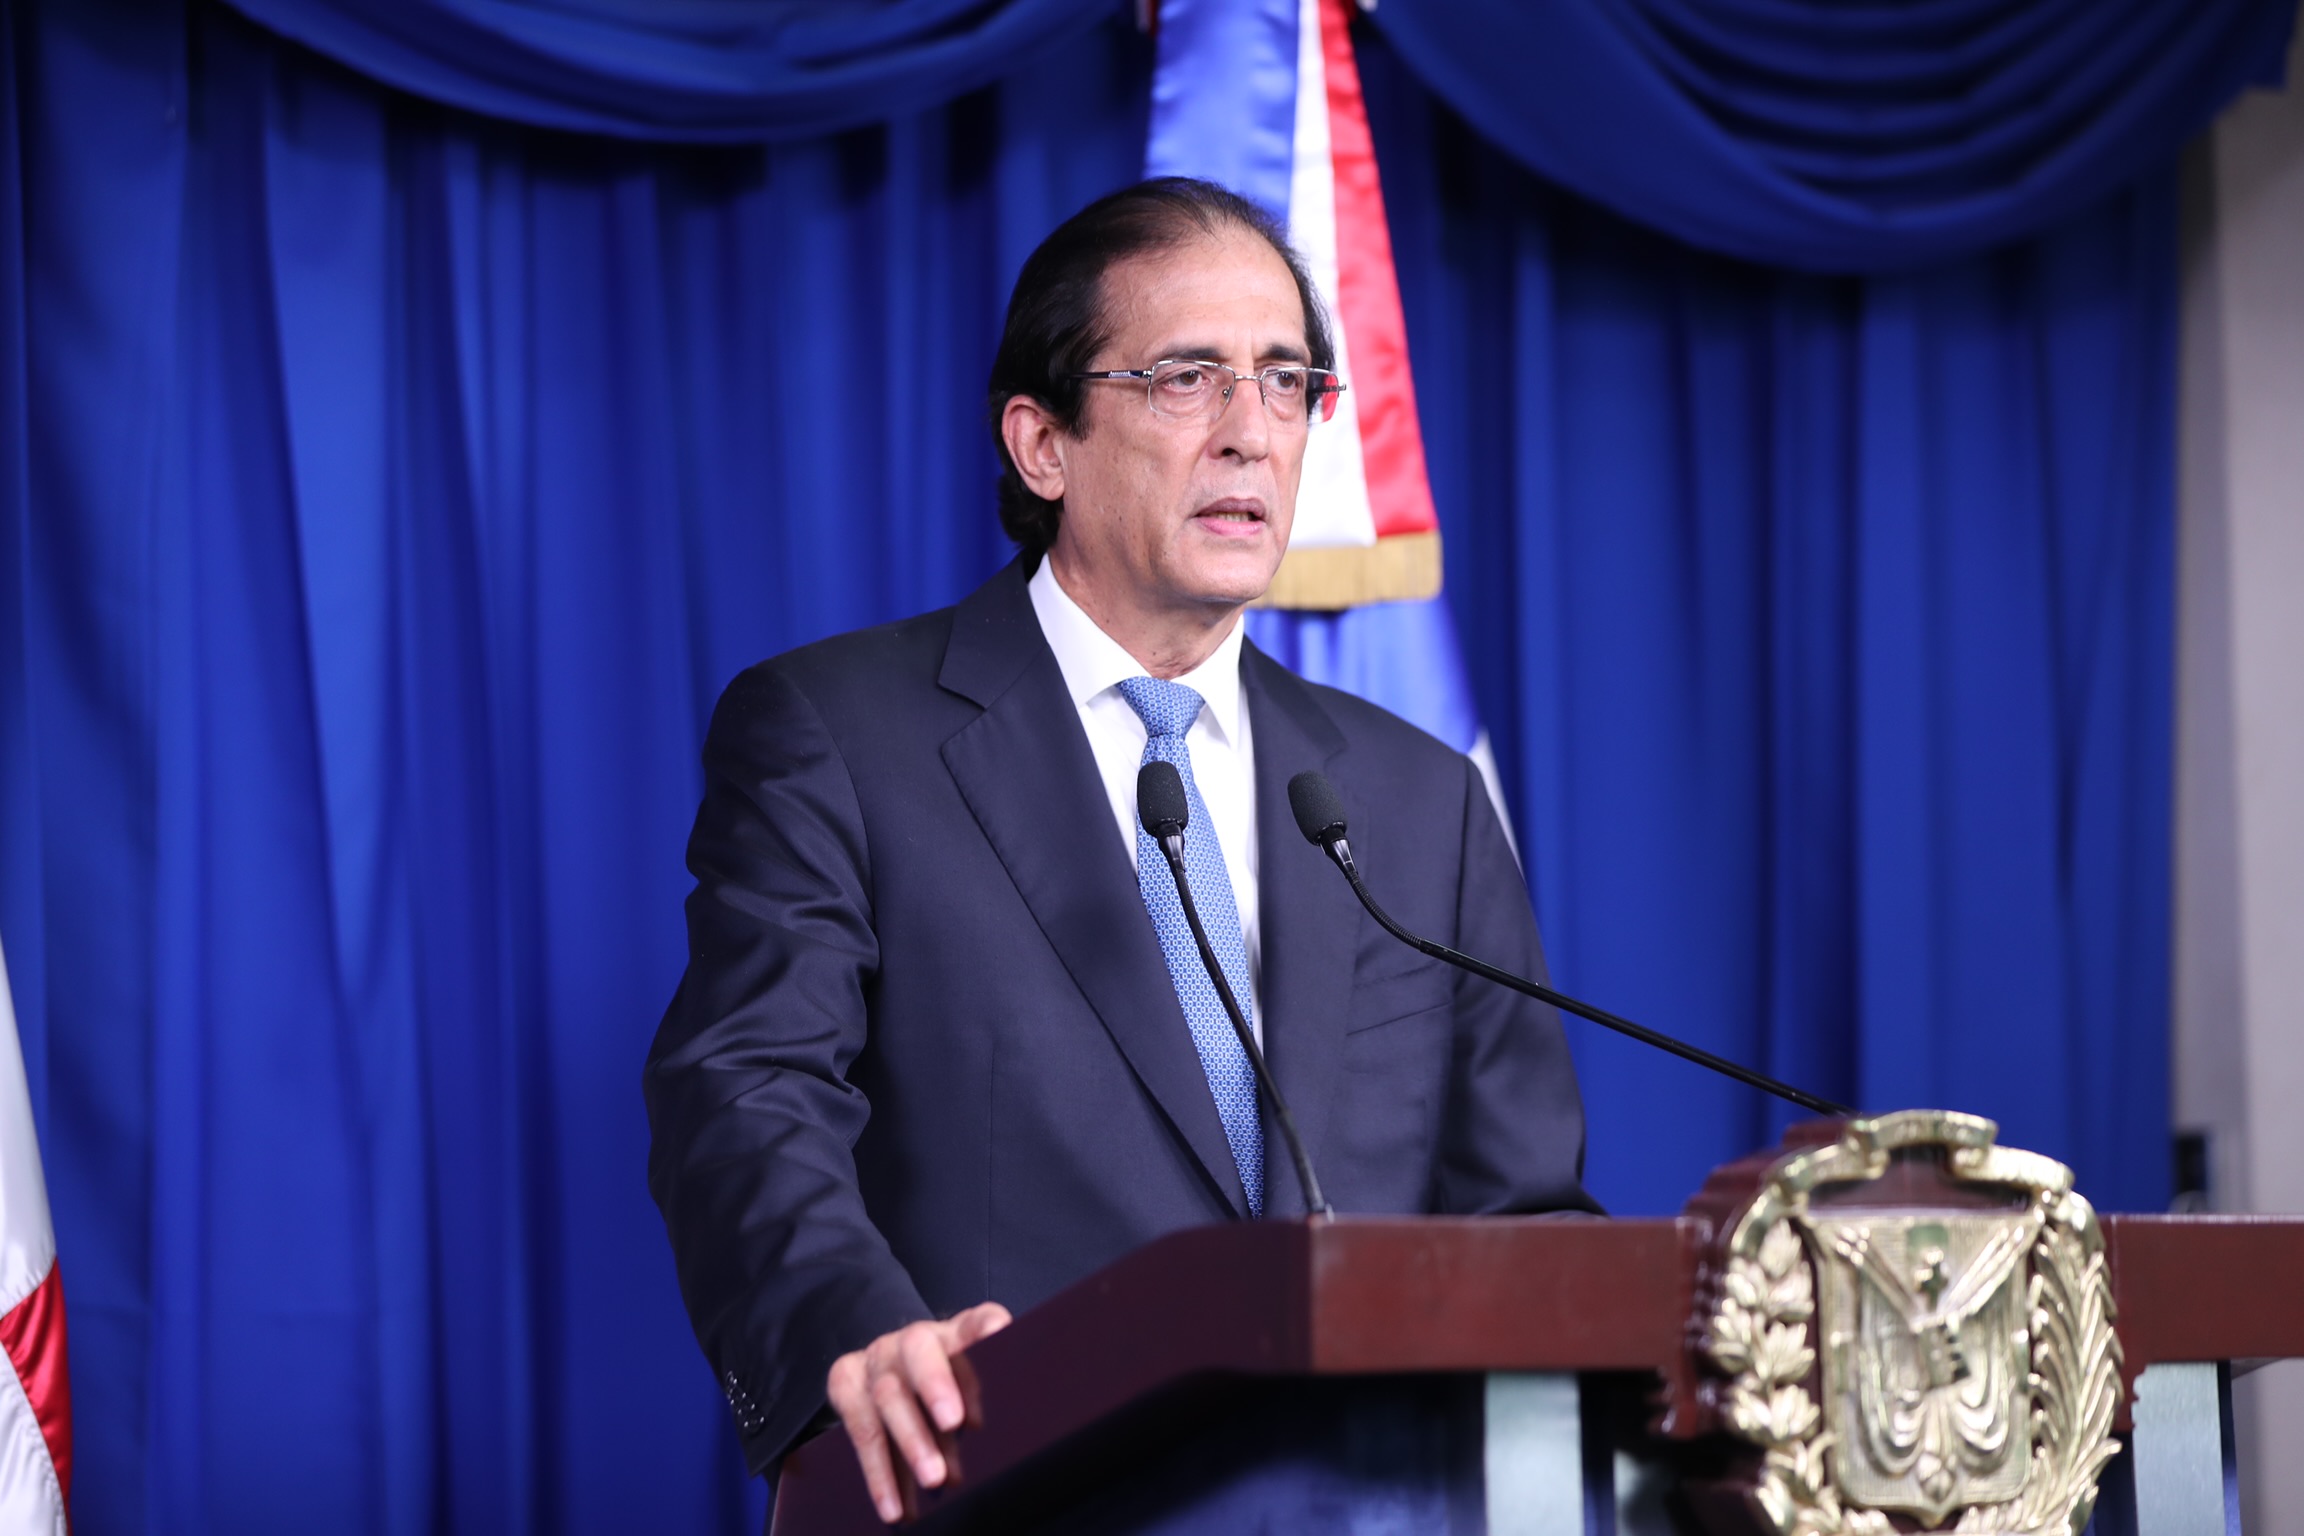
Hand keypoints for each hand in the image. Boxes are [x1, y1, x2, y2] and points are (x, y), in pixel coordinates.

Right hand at [826, 1301, 1013, 1522]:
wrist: (887, 1372)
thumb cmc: (944, 1386)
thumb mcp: (970, 1381)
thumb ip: (989, 1388)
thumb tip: (1014, 1427)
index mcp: (951, 1333)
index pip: (971, 1322)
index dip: (981, 1330)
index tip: (996, 1336)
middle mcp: (910, 1340)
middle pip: (919, 1353)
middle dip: (937, 1387)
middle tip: (955, 1424)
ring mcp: (875, 1360)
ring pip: (887, 1396)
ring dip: (911, 1441)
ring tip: (934, 1479)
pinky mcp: (845, 1384)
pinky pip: (860, 1430)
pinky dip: (878, 1473)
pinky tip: (894, 1506)